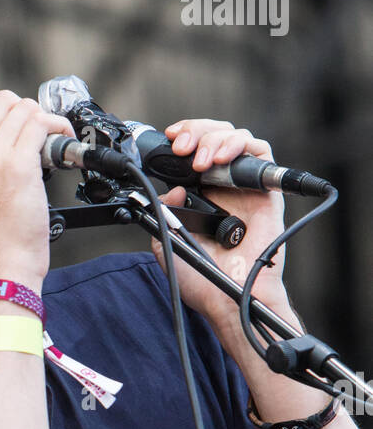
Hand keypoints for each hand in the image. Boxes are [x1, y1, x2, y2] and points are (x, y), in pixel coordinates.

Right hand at [0, 91, 74, 292]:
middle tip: (38, 136)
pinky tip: (63, 143)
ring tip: (53, 140)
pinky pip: (41, 123)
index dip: (3, 112)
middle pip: (2, 101)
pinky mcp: (18, 164)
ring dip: (44, 120)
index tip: (17, 129)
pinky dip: (58, 128)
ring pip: (24, 108)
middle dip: (25, 113)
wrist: (0, 269)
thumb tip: (9, 138)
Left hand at [149, 119, 291, 329]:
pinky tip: (220, 159)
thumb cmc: (201, 279)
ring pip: (236, 139)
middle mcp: (222, 188)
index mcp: (199, 195)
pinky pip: (260, 154)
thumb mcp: (165, 243)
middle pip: (214, 138)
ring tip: (201, 161)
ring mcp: (244, 188)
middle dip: (196, 132)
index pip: (194, 152)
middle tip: (181, 147)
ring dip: (214, 139)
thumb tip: (173, 189)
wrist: (226, 296)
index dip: (184, 137)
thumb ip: (162, 212)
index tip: (169, 139)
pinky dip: (240, 145)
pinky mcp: (266, 192)